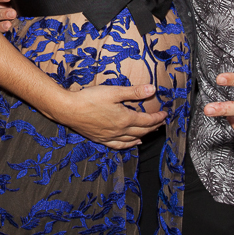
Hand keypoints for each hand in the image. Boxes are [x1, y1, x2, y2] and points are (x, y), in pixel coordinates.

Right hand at [50, 85, 166, 149]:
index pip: (147, 120)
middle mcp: (120, 131)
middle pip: (142, 131)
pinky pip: (119, 145)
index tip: (165, 114)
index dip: (157, 118)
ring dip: (144, 136)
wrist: (69, 110)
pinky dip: (129, 145)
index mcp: (125, 119)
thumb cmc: (90, 98)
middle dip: (153, 127)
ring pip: (132, 139)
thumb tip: (152, 89)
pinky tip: (132, 143)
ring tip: (151, 132)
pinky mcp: (101, 139)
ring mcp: (110, 137)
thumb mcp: (114, 92)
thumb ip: (134, 92)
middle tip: (161, 122)